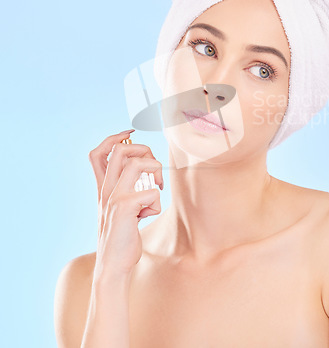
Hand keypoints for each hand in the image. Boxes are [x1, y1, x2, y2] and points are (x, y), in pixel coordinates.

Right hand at [88, 129, 163, 277]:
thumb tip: (150, 178)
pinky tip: (149, 216)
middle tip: (155, 171)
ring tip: (157, 188)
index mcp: (103, 189)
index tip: (130, 134)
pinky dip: (156, 203)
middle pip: (122, 150)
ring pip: (137, 164)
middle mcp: (105, 190)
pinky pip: (150, 193)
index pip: (98, 153)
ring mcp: (114, 198)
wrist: (112, 267)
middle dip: (145, 150)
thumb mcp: (122, 211)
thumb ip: (129, 193)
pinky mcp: (124, 209)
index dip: (114, 138)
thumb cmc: (122, 240)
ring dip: (155, 170)